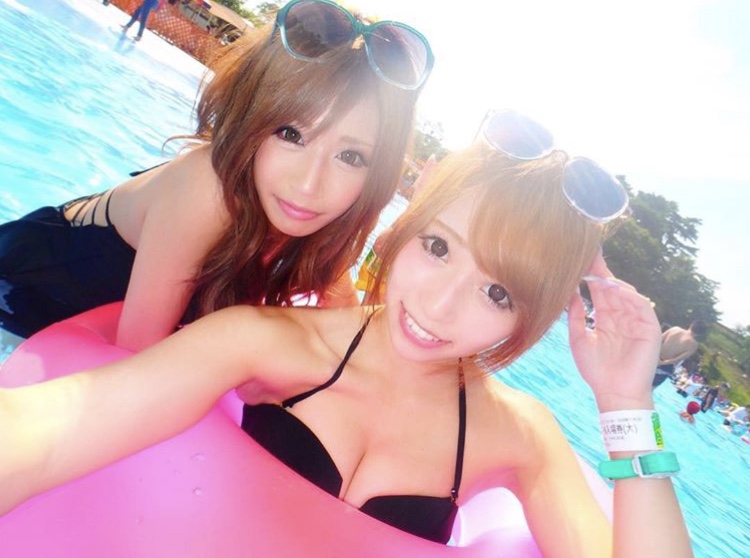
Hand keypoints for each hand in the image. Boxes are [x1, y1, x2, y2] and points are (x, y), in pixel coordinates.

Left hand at [567, 252, 660, 409]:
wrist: (613, 393)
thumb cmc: (595, 370)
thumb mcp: (579, 339)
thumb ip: (575, 316)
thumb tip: (569, 293)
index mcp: (606, 319)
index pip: (600, 291)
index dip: (592, 276)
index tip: (581, 259)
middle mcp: (622, 317)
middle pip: (612, 288)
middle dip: (602, 272)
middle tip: (590, 254)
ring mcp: (636, 322)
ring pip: (627, 294)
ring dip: (614, 282)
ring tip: (599, 273)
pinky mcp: (649, 329)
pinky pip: (642, 307)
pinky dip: (630, 297)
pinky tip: (616, 290)